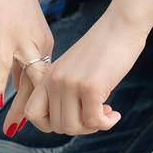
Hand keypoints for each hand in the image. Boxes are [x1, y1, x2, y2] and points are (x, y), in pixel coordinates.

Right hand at [0, 0, 52, 125]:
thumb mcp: (18, 31)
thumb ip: (17, 58)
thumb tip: (13, 84)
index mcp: (44, 44)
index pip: (44, 81)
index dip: (42, 103)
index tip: (41, 123)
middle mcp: (38, 45)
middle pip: (39, 86)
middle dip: (34, 112)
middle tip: (30, 134)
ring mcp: (22, 41)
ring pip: (26, 79)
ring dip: (19, 105)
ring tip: (12, 128)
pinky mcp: (5, 35)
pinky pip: (3, 64)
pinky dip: (0, 83)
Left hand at [10, 8, 144, 136]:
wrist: (121, 26)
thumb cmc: (103, 49)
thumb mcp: (74, 68)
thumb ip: (64, 90)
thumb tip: (70, 125)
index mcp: (47, 75)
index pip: (32, 113)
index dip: (49, 124)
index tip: (71, 118)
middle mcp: (54, 80)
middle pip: (57, 125)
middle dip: (79, 127)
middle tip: (96, 115)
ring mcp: (70, 83)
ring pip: (74, 127)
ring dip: (93, 127)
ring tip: (106, 113)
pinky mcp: (90, 86)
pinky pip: (94, 121)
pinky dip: (107, 123)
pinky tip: (115, 114)